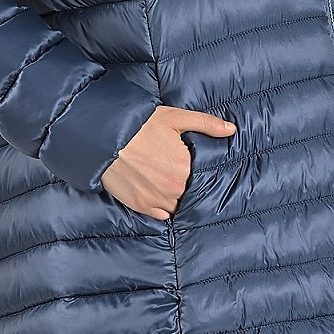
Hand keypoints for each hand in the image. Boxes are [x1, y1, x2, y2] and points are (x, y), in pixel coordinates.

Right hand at [101, 104, 236, 220]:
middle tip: (174, 173)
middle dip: (185, 186)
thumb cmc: (139, 124)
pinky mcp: (140, 206)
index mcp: (185, 168)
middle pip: (189, 194)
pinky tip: (157, 194)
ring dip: (174, 198)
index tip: (190, 166)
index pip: (202, 179)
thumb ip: (206, 124)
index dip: (197, 173)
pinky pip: (160, 215)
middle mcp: (173, 188)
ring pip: (176, 206)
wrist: (103, 136)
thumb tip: (231, 130)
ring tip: (166, 184)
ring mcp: (156, 199)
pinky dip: (161, 207)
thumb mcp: (176, 118)